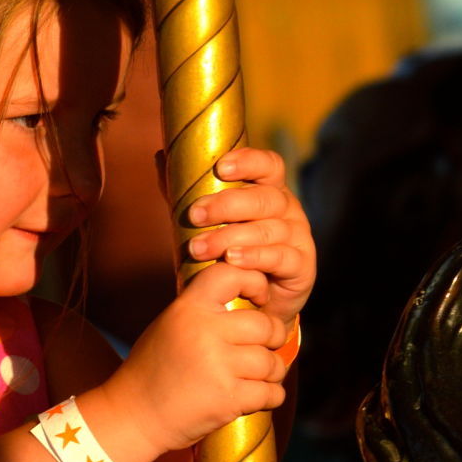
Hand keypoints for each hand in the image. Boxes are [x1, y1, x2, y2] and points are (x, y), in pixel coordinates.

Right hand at [111, 258, 291, 456]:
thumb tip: (246, 294)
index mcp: (188, 309)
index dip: (255, 282)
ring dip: (272, 373)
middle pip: (266, 325)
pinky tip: (256, 397)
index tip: (259, 300)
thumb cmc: (152, 371)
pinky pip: (271, 392)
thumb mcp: (170, 326)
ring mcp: (218, 366)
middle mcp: (204, 332)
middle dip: (273, 339)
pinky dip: (270, 397)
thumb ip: (203, 309)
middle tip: (265, 349)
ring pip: (272, 362)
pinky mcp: (228, 399)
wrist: (132, 417)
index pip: (232, 274)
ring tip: (258, 378)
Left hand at [186, 147, 314, 331]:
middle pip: (264, 198)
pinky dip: (255, 257)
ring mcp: (297, 237)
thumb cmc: (228, 256)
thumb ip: (187, 192)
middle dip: (226, 204)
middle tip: (194, 214)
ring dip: (230, 236)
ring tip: (199, 248)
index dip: (248, 161)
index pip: (268, 166)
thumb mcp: (208, 223)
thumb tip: (160, 157)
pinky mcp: (302, 265)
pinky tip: (232, 260)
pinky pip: (280, 257)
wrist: (254, 305)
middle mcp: (288, 210)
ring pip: (268, 229)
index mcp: (268, 191)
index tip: (221, 167)